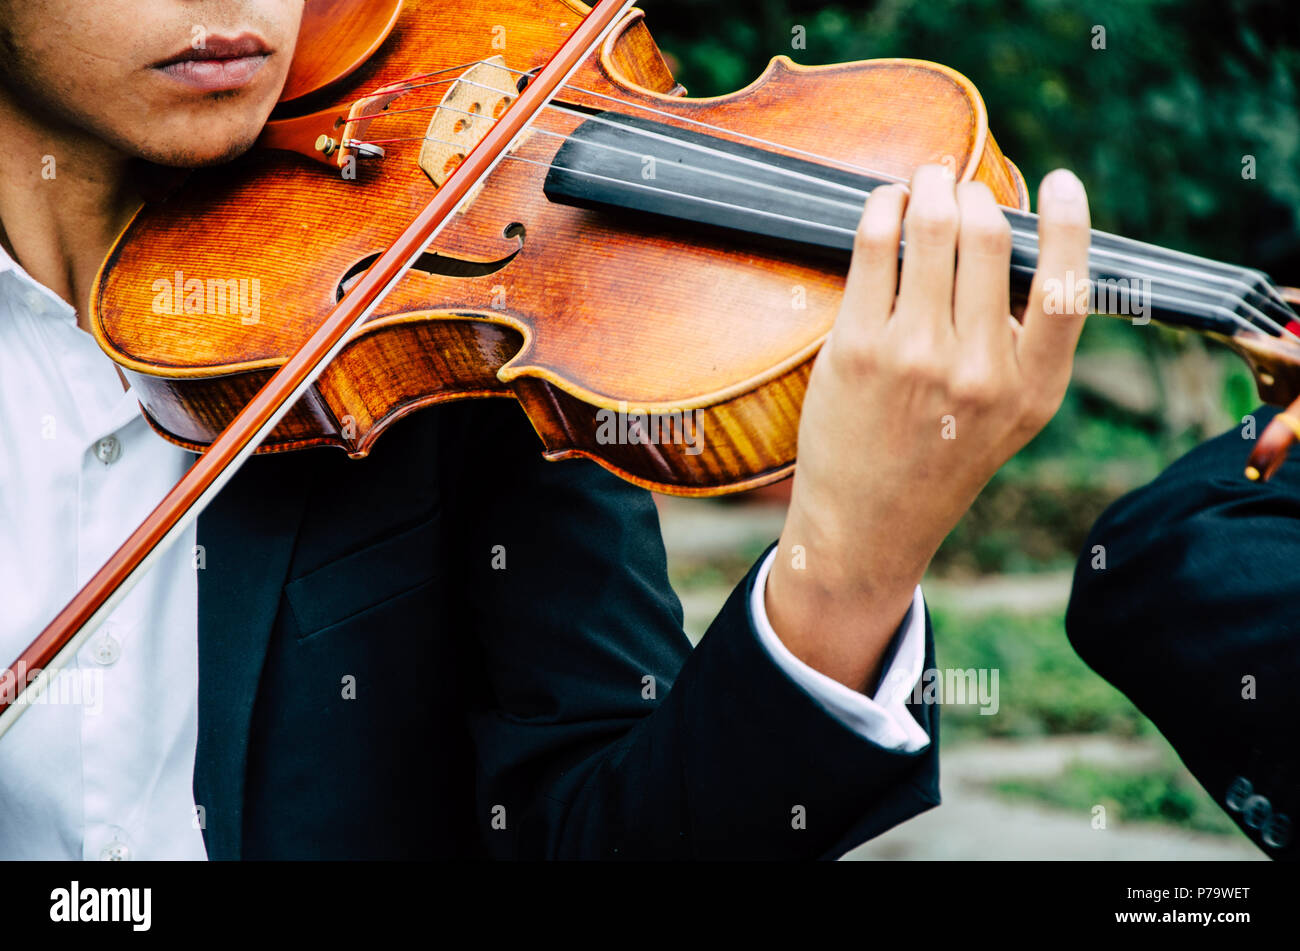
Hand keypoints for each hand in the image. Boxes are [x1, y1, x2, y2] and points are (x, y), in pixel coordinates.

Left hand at [765, 164, 1090, 691]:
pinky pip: (875, 250)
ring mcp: (917, 357)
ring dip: (928, 189)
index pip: (1067, 285)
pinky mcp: (859, 349)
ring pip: (933, 230)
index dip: (1069, 222)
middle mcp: (980, 371)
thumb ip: (1023, 345)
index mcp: (1033, 389)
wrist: (867, 524)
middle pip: (990, 239)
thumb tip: (1017, 246)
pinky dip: (881, 211)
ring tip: (923, 181)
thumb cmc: (937, 460)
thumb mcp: (1008, 417)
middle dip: (973, 193)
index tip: (1060, 180)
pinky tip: (884, 206)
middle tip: (957, 183)